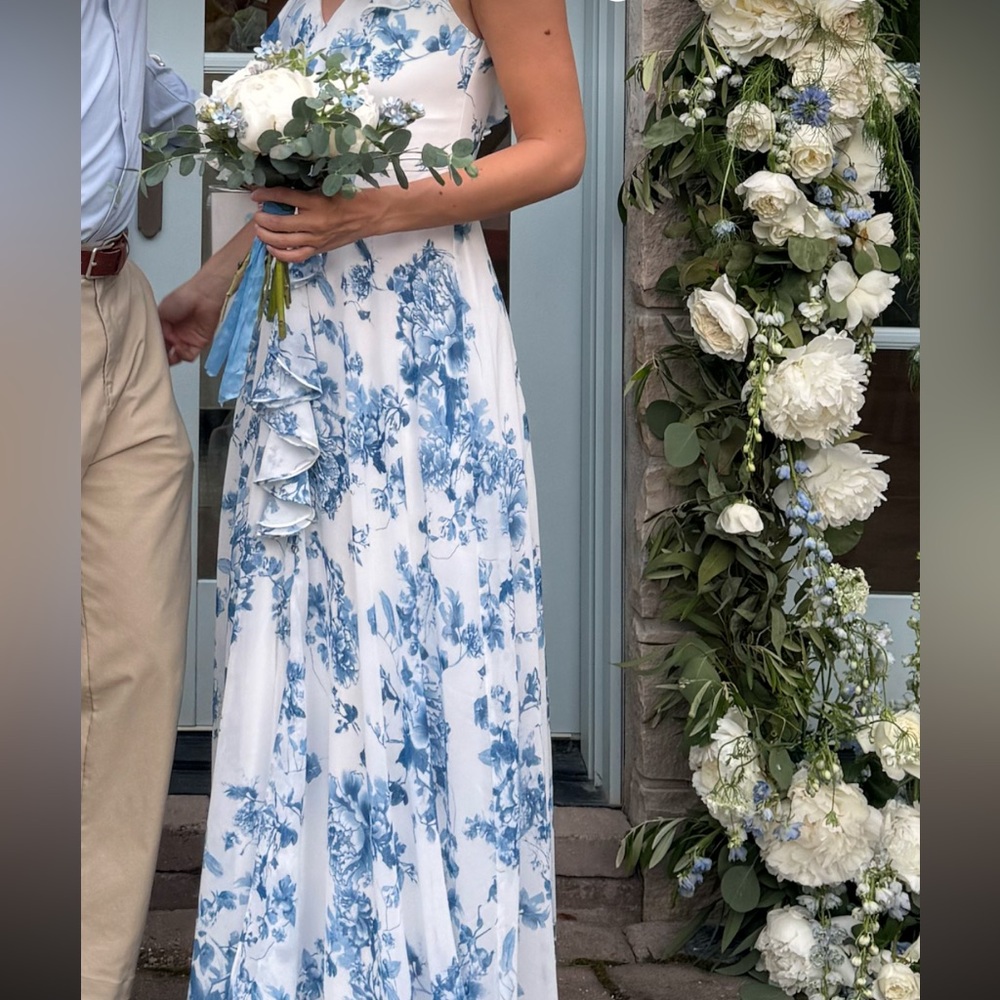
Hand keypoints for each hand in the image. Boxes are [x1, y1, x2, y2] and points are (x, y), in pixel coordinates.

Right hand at [158, 276, 226, 364]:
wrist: (202, 297)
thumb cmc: (182, 298)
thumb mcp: (160, 312)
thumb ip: (155, 328)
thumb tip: (155, 341)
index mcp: (164, 326)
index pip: (156, 342)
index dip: (153, 348)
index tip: (148, 351)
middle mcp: (175, 334)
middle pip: (166, 352)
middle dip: (162, 356)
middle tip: (158, 355)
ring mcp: (186, 340)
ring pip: (177, 357)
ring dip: (172, 357)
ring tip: (170, 350)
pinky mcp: (199, 344)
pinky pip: (189, 356)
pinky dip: (183, 354)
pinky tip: (180, 347)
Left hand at [250, 185, 381, 262]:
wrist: (368, 216)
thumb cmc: (348, 199)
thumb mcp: (325, 189)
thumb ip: (303, 193)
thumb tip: (279, 195)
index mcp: (315, 202)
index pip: (283, 197)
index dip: (264, 195)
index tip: (255, 194)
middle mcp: (314, 222)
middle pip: (278, 222)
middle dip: (262, 219)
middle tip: (257, 214)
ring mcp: (316, 238)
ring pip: (282, 241)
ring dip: (266, 236)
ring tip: (259, 229)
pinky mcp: (319, 249)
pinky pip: (295, 256)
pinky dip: (280, 254)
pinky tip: (271, 248)